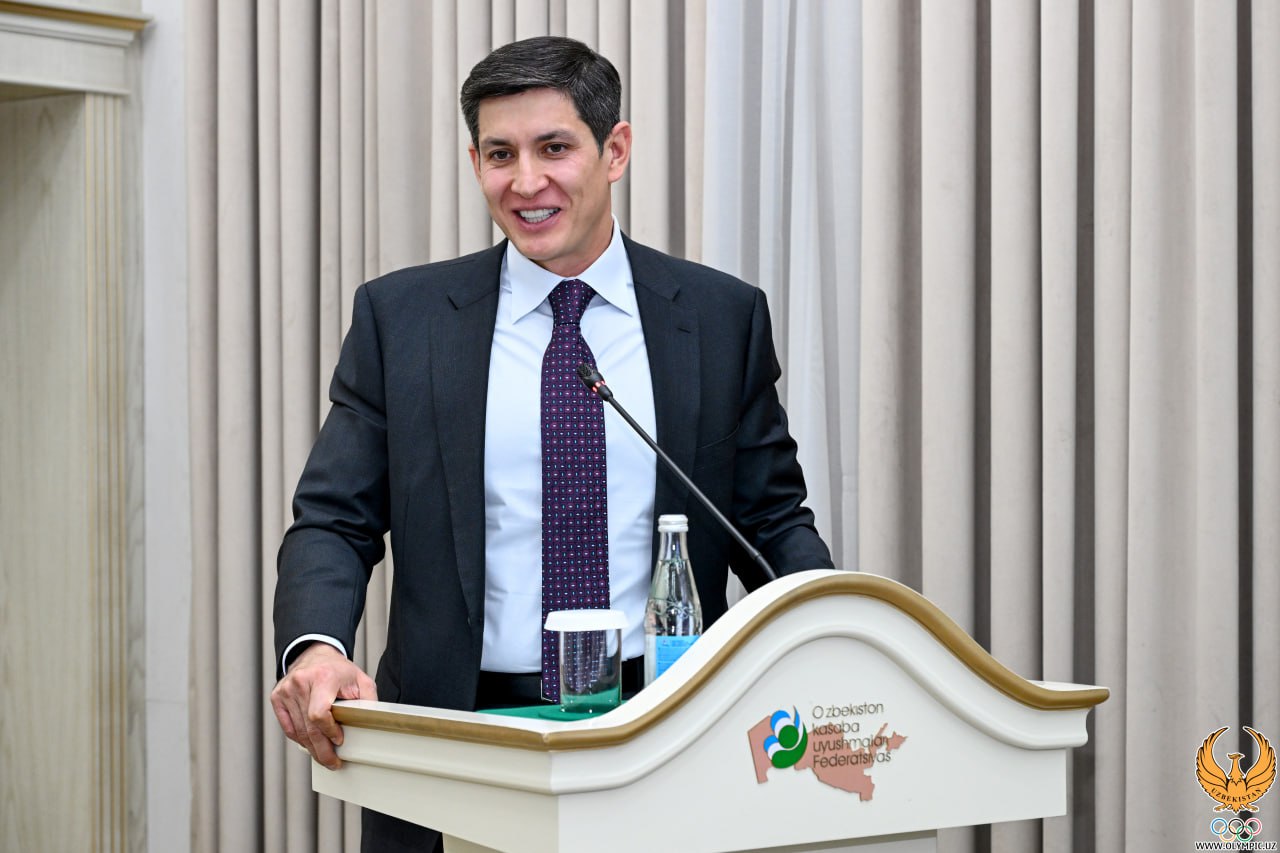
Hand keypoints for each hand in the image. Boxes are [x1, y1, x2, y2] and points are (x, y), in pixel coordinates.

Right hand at [270, 642, 376, 769]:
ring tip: (324, 756)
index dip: (329, 732)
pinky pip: (288, 727)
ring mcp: (286, 690)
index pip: (319, 713)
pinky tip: (310, 744)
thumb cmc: (338, 670)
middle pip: (309, 727)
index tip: (339, 740)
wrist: (315, 654)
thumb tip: (373, 722)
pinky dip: (300, 738)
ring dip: (312, 748)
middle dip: (322, 750)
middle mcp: (301, 682)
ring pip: (298, 731)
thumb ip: (368, 700)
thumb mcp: (360, 680)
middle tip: (332, 762)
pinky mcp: (277, 697)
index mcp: (323, 677)